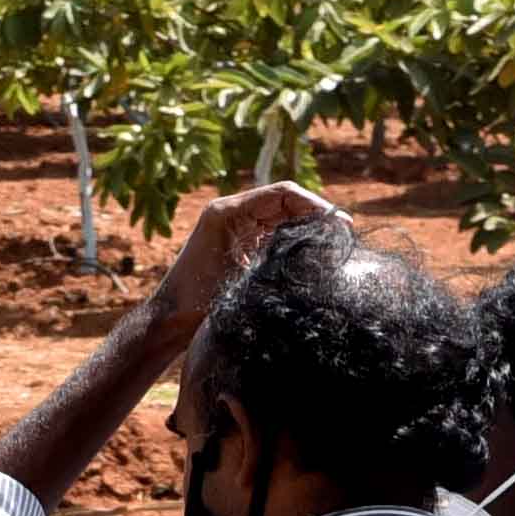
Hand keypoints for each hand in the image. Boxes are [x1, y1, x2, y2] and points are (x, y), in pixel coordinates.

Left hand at [156, 181, 339, 333]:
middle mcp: (232, 212)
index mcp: (227, 212)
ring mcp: (236, 225)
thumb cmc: (197, 302)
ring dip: (308, 225)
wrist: (170, 321)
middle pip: (286, 200)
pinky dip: (296, 237)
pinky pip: (275, 230)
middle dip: (316, 213)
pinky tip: (314, 250)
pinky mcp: (241, 241)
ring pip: (283, 215)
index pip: (282, 194)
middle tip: (344, 232)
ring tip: (335, 240)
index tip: (338, 221)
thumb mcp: (241, 278)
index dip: (314, 204)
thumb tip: (322, 243)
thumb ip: (277, 256)